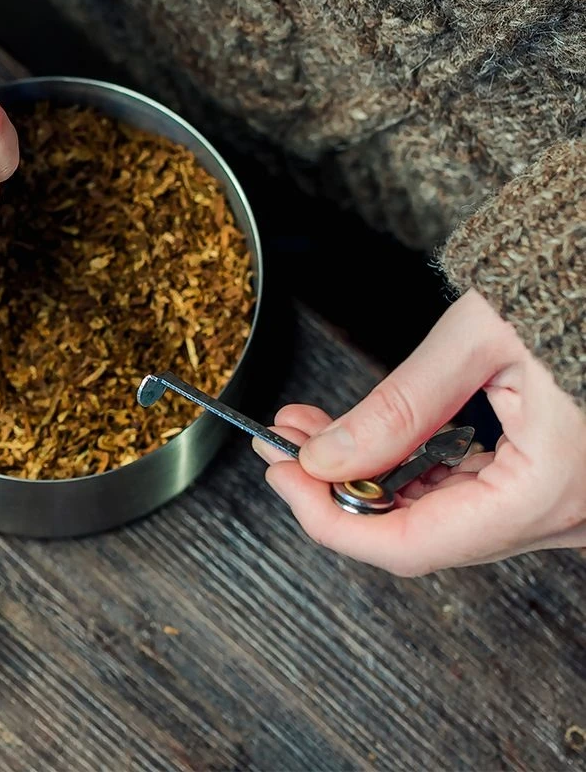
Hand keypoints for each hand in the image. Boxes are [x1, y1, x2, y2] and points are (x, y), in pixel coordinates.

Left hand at [256, 289, 585, 574]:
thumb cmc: (583, 292)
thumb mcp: (481, 338)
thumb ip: (398, 406)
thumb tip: (324, 456)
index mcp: (549, 491)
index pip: (410, 545)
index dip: (328, 516)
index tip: (282, 473)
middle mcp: (567, 518)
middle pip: (422, 536)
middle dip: (340, 488)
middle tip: (285, 444)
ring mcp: (569, 510)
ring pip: (446, 519)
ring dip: (373, 479)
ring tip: (314, 431)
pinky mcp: (565, 488)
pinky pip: (479, 499)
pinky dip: (419, 473)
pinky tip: (374, 441)